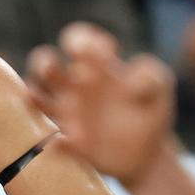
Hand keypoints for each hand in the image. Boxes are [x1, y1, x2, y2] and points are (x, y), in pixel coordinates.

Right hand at [26, 22, 175, 185]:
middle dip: (45, 62)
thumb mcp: (161, 86)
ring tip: (39, 97)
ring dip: (33, 93)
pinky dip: (55, 143)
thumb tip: (129, 84)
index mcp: (95, 67)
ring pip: (35, 95)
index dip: (84, 41)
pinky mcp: (71, 144)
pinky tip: (66, 142)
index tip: (107, 53)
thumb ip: (151, 74)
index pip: (78, 40)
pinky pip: (53, 142)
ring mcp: (68, 115)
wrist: (149, 154)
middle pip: (44, 63)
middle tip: (71, 76)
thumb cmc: (151, 111)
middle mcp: (75, 87)